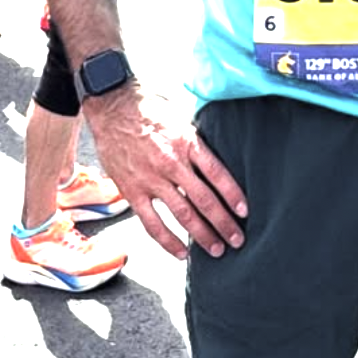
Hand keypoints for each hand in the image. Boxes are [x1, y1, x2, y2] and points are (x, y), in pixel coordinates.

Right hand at [85, 90, 246, 258]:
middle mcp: (171, 163)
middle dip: (224, 223)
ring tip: (217, 249)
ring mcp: (151, 179)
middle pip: (204, 200)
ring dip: (203, 235)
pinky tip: (182, 252)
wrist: (113, 106)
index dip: (233, 195)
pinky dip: (169, 241)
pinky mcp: (132, 191)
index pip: (217, 173)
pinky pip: (152, 223)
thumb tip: (219, 162)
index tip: (244, 212)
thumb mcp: (181, 118)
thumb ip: (198, 143)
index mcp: (187, 142)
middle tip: (238, 240)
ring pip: (183, 214)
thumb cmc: (150, 109)